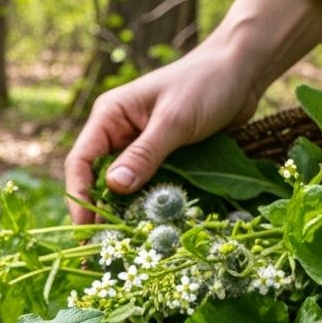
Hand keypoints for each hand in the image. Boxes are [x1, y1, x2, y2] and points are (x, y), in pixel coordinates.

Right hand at [63, 0, 321, 224]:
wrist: (242, 71)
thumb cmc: (206, 83)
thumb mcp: (175, 120)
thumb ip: (145, 154)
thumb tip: (113, 188)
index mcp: (109, 116)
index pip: (81, 162)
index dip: (79, 197)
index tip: (86, 229)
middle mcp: (118, 134)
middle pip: (96, 181)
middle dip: (97, 215)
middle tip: (101, 251)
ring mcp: (138, 149)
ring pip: (120, 190)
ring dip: (121, 216)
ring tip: (121, 249)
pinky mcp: (160, 160)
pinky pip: (145, 189)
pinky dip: (144, 209)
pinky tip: (147, 231)